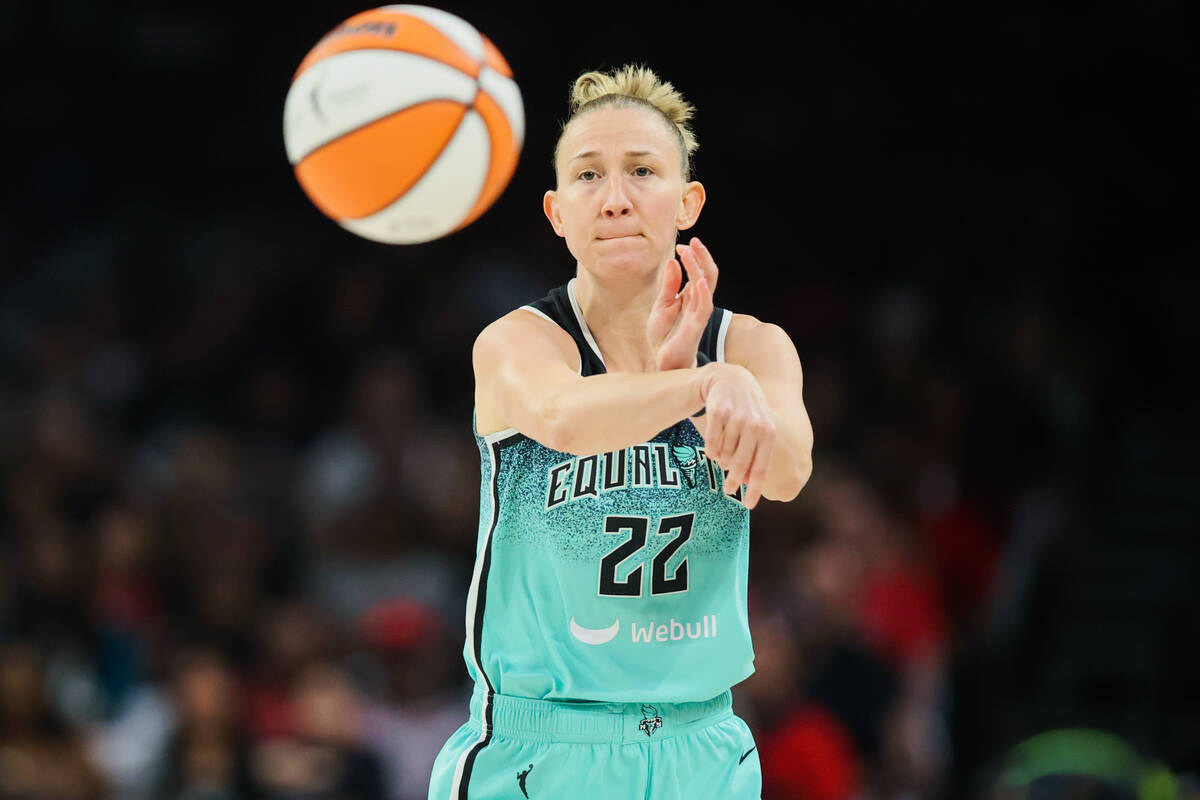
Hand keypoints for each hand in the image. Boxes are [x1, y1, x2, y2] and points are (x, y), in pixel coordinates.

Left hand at [647, 237, 718, 370]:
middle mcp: (698, 302)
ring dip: (699, 267)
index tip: (682, 246)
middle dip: (701, 256)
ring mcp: (699, 313)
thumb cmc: (663, 336)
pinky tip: (699, 280)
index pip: (698, 272)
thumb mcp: (662, 305)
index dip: (692, 257)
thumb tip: (672, 261)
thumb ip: (669, 285)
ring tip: (691, 251)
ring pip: (707, 285)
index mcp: (690, 297)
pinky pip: (705, 306)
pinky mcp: (696, 325)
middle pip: (707, 274)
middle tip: (692, 241)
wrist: (662, 362)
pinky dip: (704, 292)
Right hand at [698, 363, 775, 508]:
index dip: (754, 488)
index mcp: (768, 432)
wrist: (730, 379)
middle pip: (741, 464)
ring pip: (725, 453)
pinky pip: (712, 441)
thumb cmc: (746, 410)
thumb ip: (757, 452)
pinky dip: (711, 450)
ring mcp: (736, 418)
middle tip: (728, 491)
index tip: (748, 505)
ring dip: (722, 461)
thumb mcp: (759, 427)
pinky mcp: (718, 411)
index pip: (760, 467)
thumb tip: (749, 481)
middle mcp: (754, 425)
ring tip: (721, 460)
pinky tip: (712, 453)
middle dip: (734, 481)